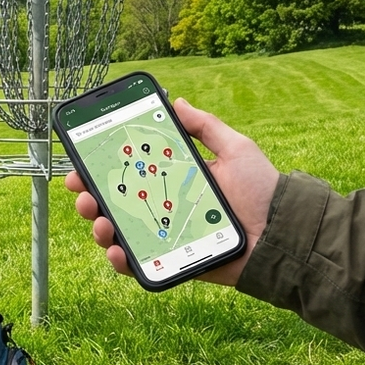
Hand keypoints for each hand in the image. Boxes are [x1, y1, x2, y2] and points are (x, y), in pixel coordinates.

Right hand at [63, 97, 278, 286]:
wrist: (282, 234)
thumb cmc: (262, 190)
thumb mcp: (235, 149)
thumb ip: (205, 126)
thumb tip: (176, 100)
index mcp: (173, 180)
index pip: (129, 173)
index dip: (101, 168)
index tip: (82, 162)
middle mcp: (163, 208)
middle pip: (115, 203)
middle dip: (90, 198)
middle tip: (84, 194)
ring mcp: (164, 237)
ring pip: (119, 233)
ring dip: (100, 228)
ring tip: (102, 223)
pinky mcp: (172, 262)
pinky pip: (138, 264)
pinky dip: (120, 260)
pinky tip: (117, 251)